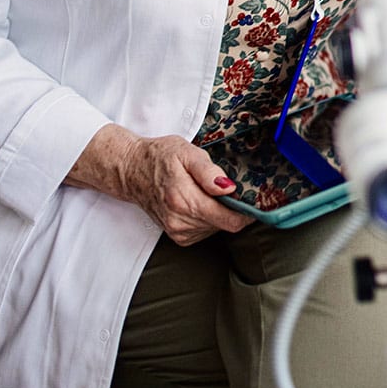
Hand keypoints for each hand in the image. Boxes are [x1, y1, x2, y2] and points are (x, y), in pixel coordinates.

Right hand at [67, 123, 252, 244]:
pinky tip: (201, 201)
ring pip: (216, 229)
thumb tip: (229, 188)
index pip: (228, 221)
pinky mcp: (176, 235)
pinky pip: (204, 231)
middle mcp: (180, 221)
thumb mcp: (186, 152)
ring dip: (220, 213)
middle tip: (230, 187)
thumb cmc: (159, 157)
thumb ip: (208, 172)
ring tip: (209, 191)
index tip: (256, 201)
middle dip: (233, 209)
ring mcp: (177, 231)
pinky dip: (209, 218)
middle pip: (225, 225)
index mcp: (184, 201)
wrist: (131, 170)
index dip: (247, 214)